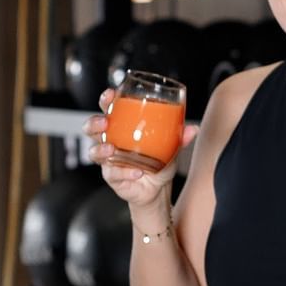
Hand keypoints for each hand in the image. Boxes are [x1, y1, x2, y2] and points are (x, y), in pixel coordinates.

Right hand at [85, 87, 197, 210]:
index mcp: (122, 127)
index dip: (105, 100)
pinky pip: (113, 173)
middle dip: (94, 123)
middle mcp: (111, 141)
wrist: (157, 191)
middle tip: (105, 122)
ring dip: (100, 149)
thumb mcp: (171, 148)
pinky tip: (137, 172)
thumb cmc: (159, 162)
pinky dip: (125, 172)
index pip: (108, 109)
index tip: (110, 94)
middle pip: (92, 128)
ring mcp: (109, 160)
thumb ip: (180, 137)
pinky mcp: (112, 177)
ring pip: (94, 152)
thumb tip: (193, 128)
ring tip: (112, 148)